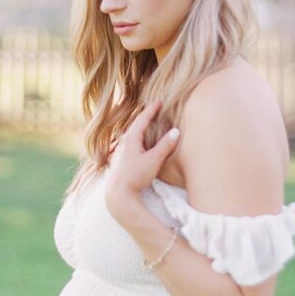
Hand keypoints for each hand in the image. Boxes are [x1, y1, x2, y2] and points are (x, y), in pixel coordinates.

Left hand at [105, 100, 179, 222]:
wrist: (119, 194)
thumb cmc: (136, 176)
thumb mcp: (154, 160)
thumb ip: (165, 145)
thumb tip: (176, 131)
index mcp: (131, 138)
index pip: (142, 118)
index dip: (151, 109)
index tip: (159, 101)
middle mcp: (124, 142)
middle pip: (135, 124)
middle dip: (145, 115)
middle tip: (154, 108)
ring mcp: (121, 151)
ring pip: (132, 133)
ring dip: (141, 126)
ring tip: (149, 123)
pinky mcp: (121, 160)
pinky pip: (131, 142)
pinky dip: (138, 137)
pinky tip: (141, 143)